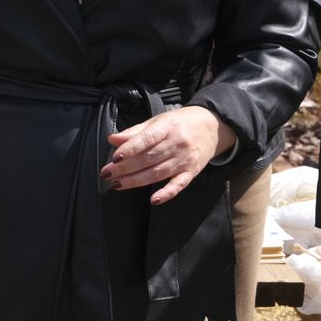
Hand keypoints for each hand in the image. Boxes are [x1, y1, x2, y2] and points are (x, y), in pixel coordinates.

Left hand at [100, 106, 233, 204]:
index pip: (147, 139)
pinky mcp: (191, 173)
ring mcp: (184, 160)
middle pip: (148, 158)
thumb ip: (135, 131)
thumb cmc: (181, 123)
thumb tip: (112, 139)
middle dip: (126, 168)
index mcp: (167, 127)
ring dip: (136, 181)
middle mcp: (176, 144)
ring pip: (158, 173)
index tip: (115, 158)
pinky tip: (154, 200)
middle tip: (107, 174)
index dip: (130, 149)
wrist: (213, 127)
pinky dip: (166, 193)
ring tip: (117, 184)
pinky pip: (178, 185)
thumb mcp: (158, 121)